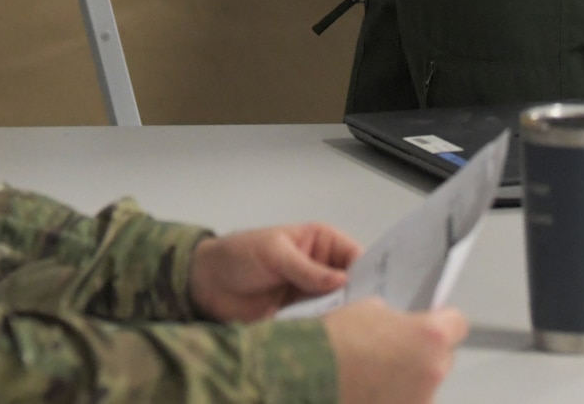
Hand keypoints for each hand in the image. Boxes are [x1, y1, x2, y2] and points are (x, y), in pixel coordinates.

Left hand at [187, 223, 359, 321]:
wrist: (207, 284)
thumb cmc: (239, 255)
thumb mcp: (273, 252)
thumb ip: (305, 268)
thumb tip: (343, 280)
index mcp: (321, 242)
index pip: (355, 255)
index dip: (368, 272)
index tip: (376, 292)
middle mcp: (323, 269)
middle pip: (353, 285)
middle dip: (359, 299)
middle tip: (369, 317)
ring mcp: (314, 296)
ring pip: (340, 308)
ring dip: (343, 318)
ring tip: (352, 332)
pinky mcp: (303, 319)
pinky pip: (322, 325)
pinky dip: (326, 332)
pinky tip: (332, 341)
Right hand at [323, 299, 466, 403]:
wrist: (306, 373)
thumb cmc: (333, 341)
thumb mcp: (367, 309)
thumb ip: (394, 317)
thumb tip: (399, 326)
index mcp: (431, 336)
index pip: (457, 324)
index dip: (442, 321)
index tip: (432, 323)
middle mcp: (434, 371)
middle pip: (443, 358)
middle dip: (423, 353)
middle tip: (392, 350)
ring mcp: (421, 400)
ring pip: (424, 385)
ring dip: (407, 380)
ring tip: (373, 374)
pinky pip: (407, 400)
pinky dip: (393, 397)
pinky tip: (369, 390)